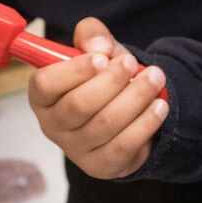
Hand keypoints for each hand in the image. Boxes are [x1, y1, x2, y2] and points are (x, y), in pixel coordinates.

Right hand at [28, 16, 167, 178]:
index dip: (73, 71)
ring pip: (105, 124)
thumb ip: (91, 35)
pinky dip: (145, 124)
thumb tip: (101, 47)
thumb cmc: (100, 77)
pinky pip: (123, 146)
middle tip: (131, 63)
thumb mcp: (95, 49)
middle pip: (78, 105)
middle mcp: (53, 125)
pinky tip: (159, 106)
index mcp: (42, 96)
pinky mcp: (99, 166)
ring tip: (155, 78)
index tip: (101, 58)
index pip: (45, 85)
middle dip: (111, 82)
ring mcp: (75, 149)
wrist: (124, 110)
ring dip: (135, 98)